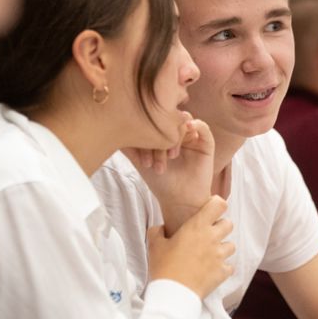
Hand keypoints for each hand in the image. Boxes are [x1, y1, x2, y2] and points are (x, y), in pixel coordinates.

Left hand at [123, 116, 214, 230]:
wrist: (179, 200)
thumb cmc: (160, 181)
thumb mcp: (140, 161)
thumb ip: (129, 145)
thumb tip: (111, 128)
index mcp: (162, 134)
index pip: (154, 121)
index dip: (146, 134)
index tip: (142, 160)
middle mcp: (177, 132)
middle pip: (169, 119)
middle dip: (160, 137)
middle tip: (155, 160)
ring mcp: (192, 136)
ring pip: (184, 121)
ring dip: (176, 135)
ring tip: (171, 156)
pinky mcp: (206, 142)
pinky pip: (202, 127)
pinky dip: (195, 126)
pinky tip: (188, 133)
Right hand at [146, 195, 233, 298]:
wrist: (173, 293)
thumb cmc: (163, 267)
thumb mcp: (155, 245)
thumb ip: (158, 231)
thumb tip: (161, 228)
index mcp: (197, 227)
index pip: (219, 205)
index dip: (216, 205)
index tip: (209, 211)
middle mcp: (212, 238)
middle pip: (229, 224)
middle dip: (221, 227)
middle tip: (208, 234)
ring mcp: (219, 256)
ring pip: (231, 245)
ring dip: (222, 248)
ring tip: (210, 254)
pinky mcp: (223, 272)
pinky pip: (229, 266)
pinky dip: (223, 267)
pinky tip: (212, 270)